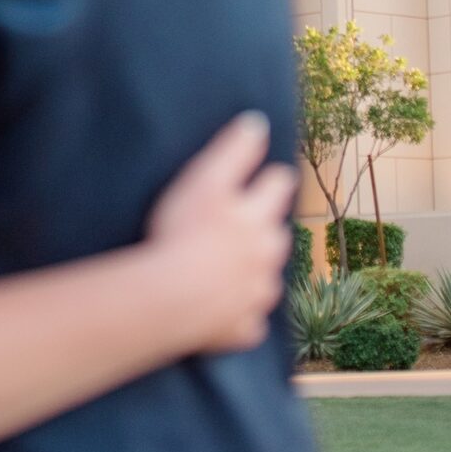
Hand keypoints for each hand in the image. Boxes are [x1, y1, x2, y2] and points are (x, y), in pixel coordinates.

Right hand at [143, 114, 296, 352]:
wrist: (173, 295)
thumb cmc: (183, 230)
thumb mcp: (205, 178)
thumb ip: (233, 149)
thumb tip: (258, 122)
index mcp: (257, 217)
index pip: (277, 187)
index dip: (272, 179)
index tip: (272, 175)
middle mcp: (265, 256)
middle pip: (277, 236)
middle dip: (268, 228)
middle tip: (252, 223)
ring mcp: (256, 295)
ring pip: (267, 281)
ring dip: (258, 273)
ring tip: (238, 268)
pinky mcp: (241, 329)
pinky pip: (248, 323)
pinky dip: (241, 316)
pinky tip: (228, 312)